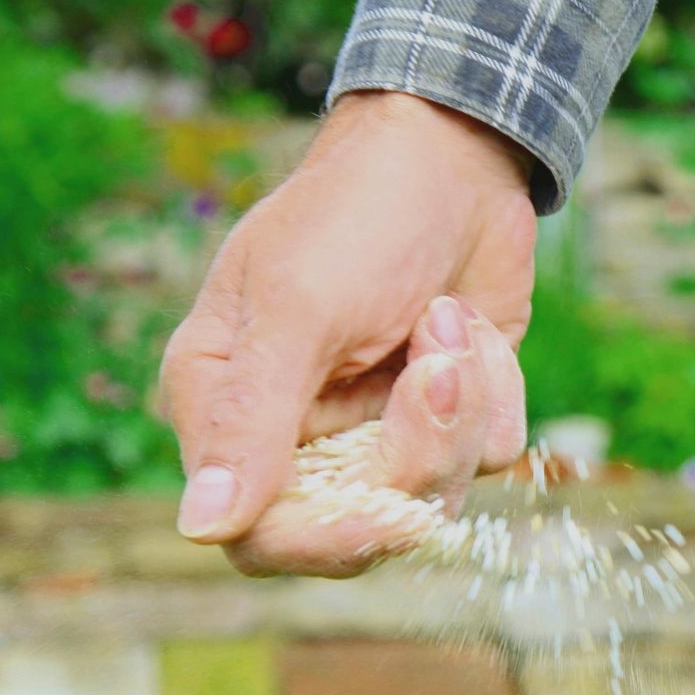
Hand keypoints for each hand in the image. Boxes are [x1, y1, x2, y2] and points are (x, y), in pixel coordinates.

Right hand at [159, 90, 536, 571]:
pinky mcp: (444, 418)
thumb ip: (250, 422)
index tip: (390, 510)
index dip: (325, 541)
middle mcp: (293, 434)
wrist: (454, 153)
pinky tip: (468, 323)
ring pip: (436, 495)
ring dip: (462, 408)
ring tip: (449, 320)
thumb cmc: (355, 215)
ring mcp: (374, 430)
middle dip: (418, 453)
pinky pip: (488, 455)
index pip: (257, 534)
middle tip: (438, 365)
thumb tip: (200, 528)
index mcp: (225, 407)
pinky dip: (495, 391)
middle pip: (360, 526)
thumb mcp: (298, 311)